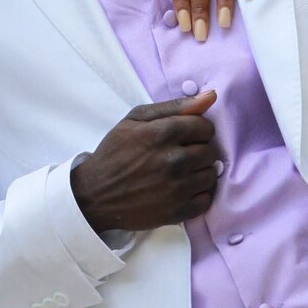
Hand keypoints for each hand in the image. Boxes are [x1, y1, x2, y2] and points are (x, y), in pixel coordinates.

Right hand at [71, 89, 220, 233]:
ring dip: (200, 172)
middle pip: (211, 151)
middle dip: (199, 150)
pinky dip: (198, 194)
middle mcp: (174, 160)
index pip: (205, 127)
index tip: (186, 136)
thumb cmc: (115, 153)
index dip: (197, 130)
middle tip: (180, 154)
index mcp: (163, 133)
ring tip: (181, 172)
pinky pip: (207, 200)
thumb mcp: (135, 119)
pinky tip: (183, 189)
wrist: (95, 194)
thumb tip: (211, 96)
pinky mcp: (177, 211)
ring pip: (211, 175)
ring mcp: (177, 188)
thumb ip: (175, 106)